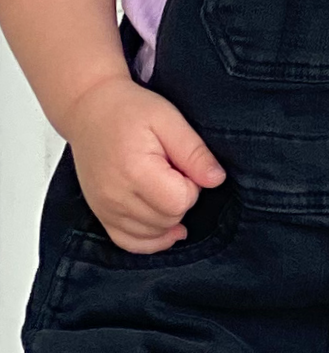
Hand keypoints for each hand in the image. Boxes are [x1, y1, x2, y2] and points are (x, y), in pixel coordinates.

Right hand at [62, 75, 225, 252]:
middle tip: (173, 172)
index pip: (180, 202)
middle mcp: (115, 197)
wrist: (89, 110)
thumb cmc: (129, 110)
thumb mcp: (170, 120)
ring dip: (168, 217)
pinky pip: (127, 242)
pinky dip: (150, 239)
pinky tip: (166, 229)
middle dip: (181, 199)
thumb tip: (217, 180)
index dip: (191, 185)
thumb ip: (194, 153)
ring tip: (164, 187)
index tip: (183, 165)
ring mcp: (104, 209)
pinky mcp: (100, 214)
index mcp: (134, 172)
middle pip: (168, 220)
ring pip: (152, 234)